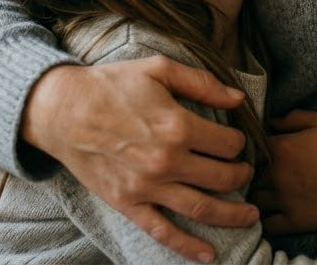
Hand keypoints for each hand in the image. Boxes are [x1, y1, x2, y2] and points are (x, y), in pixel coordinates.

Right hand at [23, 57, 254, 262]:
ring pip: (201, 208)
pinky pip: (162, 232)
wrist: (64, 110)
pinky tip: (210, 255)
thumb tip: (239, 98)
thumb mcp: (161, 69)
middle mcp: (166, 162)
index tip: (238, 139)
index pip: (228, 143)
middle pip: (222, 177)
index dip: (240, 141)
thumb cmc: (114, 84)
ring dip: (232, 215)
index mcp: (177, 127)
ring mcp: (146, 188)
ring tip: (251, 215)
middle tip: (248, 172)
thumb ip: (203, 83)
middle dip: (242, 175)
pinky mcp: (128, 204)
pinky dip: (188, 247)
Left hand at [253, 109, 316, 233]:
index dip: (253, 145)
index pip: (253, 145)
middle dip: (250, 171)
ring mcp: (284, 200)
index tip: (257, 146)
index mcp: (282, 148)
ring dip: (254, 194)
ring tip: (259, 191)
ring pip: (254, 200)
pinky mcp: (295, 222)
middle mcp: (277, 175)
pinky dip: (263, 219)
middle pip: (248, 174)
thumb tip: (273, 122)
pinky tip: (266, 214)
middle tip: (256, 169)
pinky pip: (268, 224)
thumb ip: (294, 118)